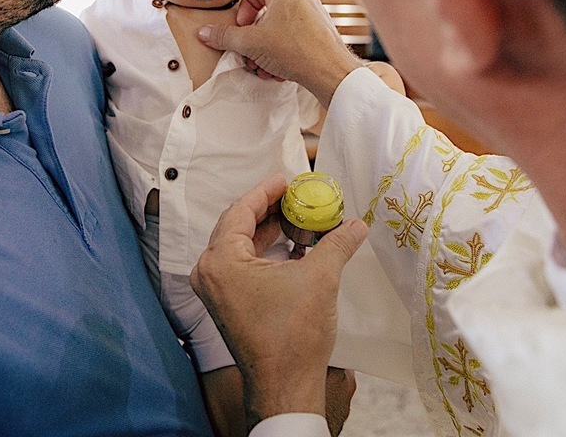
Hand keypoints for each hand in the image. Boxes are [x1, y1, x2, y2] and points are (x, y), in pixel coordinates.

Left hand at [191, 175, 368, 429]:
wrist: (286, 385)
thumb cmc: (293, 336)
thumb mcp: (319, 278)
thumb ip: (336, 243)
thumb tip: (356, 224)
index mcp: (220, 261)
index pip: (240, 210)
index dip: (266, 192)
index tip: (287, 180)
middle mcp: (209, 273)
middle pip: (237, 225)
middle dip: (269, 210)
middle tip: (296, 197)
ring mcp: (215, 291)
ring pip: (239, 246)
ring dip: (269, 232)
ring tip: (299, 220)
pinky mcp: (226, 304)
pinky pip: (242, 266)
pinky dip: (265, 253)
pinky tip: (293, 249)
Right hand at [198, 0, 362, 106]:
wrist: (330, 72)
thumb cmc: (296, 50)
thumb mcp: (251, 43)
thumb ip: (224, 36)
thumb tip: (205, 33)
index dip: (242, 12)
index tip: (240, 28)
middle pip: (266, 13)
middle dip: (253, 39)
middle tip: (249, 53)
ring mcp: (313, 14)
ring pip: (278, 29)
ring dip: (265, 50)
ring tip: (263, 67)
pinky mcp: (320, 32)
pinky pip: (293, 38)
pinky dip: (281, 54)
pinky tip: (278, 71)